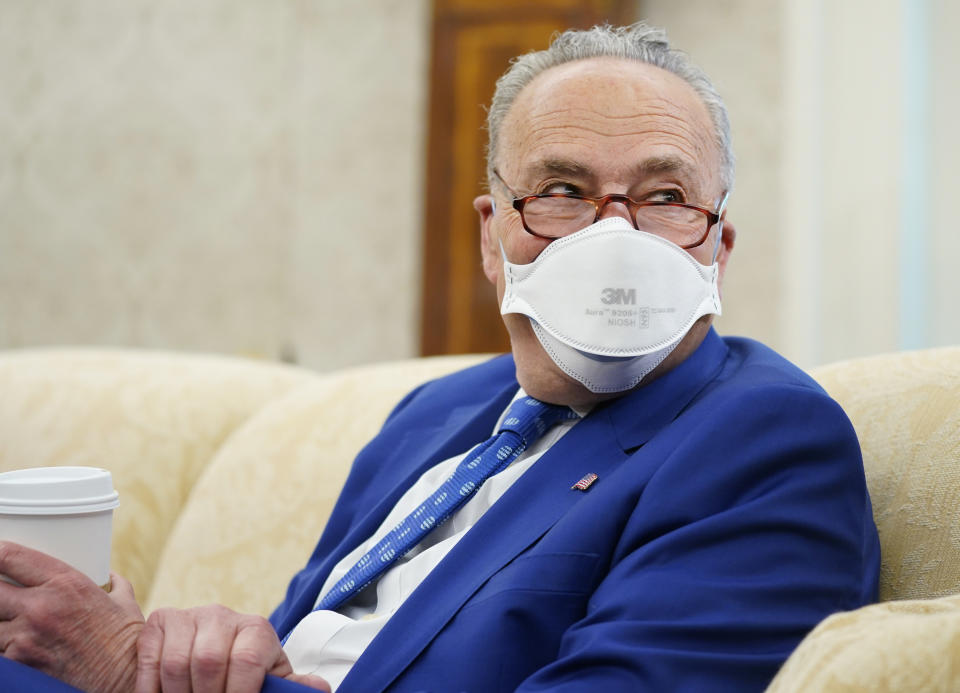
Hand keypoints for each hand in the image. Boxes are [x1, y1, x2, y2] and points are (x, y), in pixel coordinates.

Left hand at [0, 541, 143, 692]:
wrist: (124, 681)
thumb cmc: (126, 642)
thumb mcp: (124, 601)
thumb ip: (113, 584)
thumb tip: (109, 576)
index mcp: (65, 582)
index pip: (9, 556)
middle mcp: (41, 606)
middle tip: (6, 597)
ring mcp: (25, 637)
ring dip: (1, 624)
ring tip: (15, 625)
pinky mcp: (18, 664)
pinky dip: (5, 648)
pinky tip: (20, 647)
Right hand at [137, 604, 330, 692]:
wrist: (211, 650)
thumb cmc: (245, 672)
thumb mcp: (269, 677)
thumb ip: (290, 686)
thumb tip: (320, 690)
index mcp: (256, 630)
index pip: (246, 660)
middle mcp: (222, 615)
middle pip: (208, 661)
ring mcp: (189, 615)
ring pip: (177, 662)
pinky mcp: (160, 620)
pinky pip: (150, 657)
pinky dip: (151, 687)